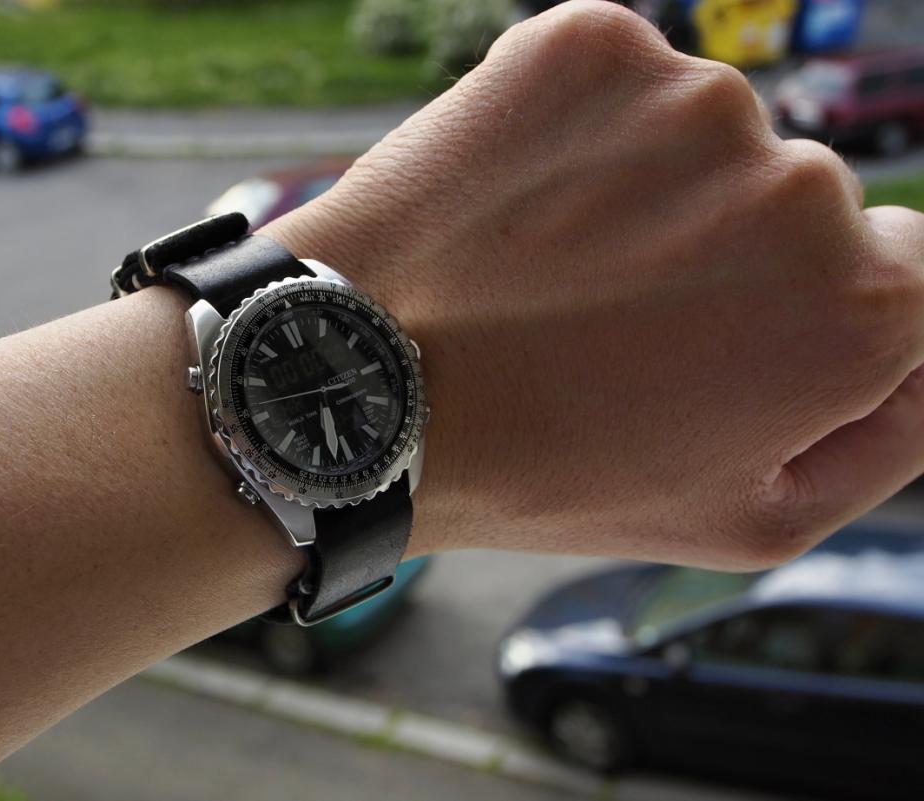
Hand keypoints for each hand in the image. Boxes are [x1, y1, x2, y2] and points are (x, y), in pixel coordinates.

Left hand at [263, 1, 923, 568]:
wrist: (364, 388)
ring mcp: (688, 100)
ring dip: (639, 190)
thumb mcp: (745, 521)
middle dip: (719, 253)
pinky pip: (613, 83)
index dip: (805, 308)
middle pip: (792, 199)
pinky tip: (513, 208)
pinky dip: (571, 131)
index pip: (901, 266)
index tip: (721, 334)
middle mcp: (796, 184)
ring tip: (545, 271)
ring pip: (696, 136)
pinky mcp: (586, 46)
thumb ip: (885, 437)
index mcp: (860, 305)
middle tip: (605, 321)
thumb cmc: (544, 470)